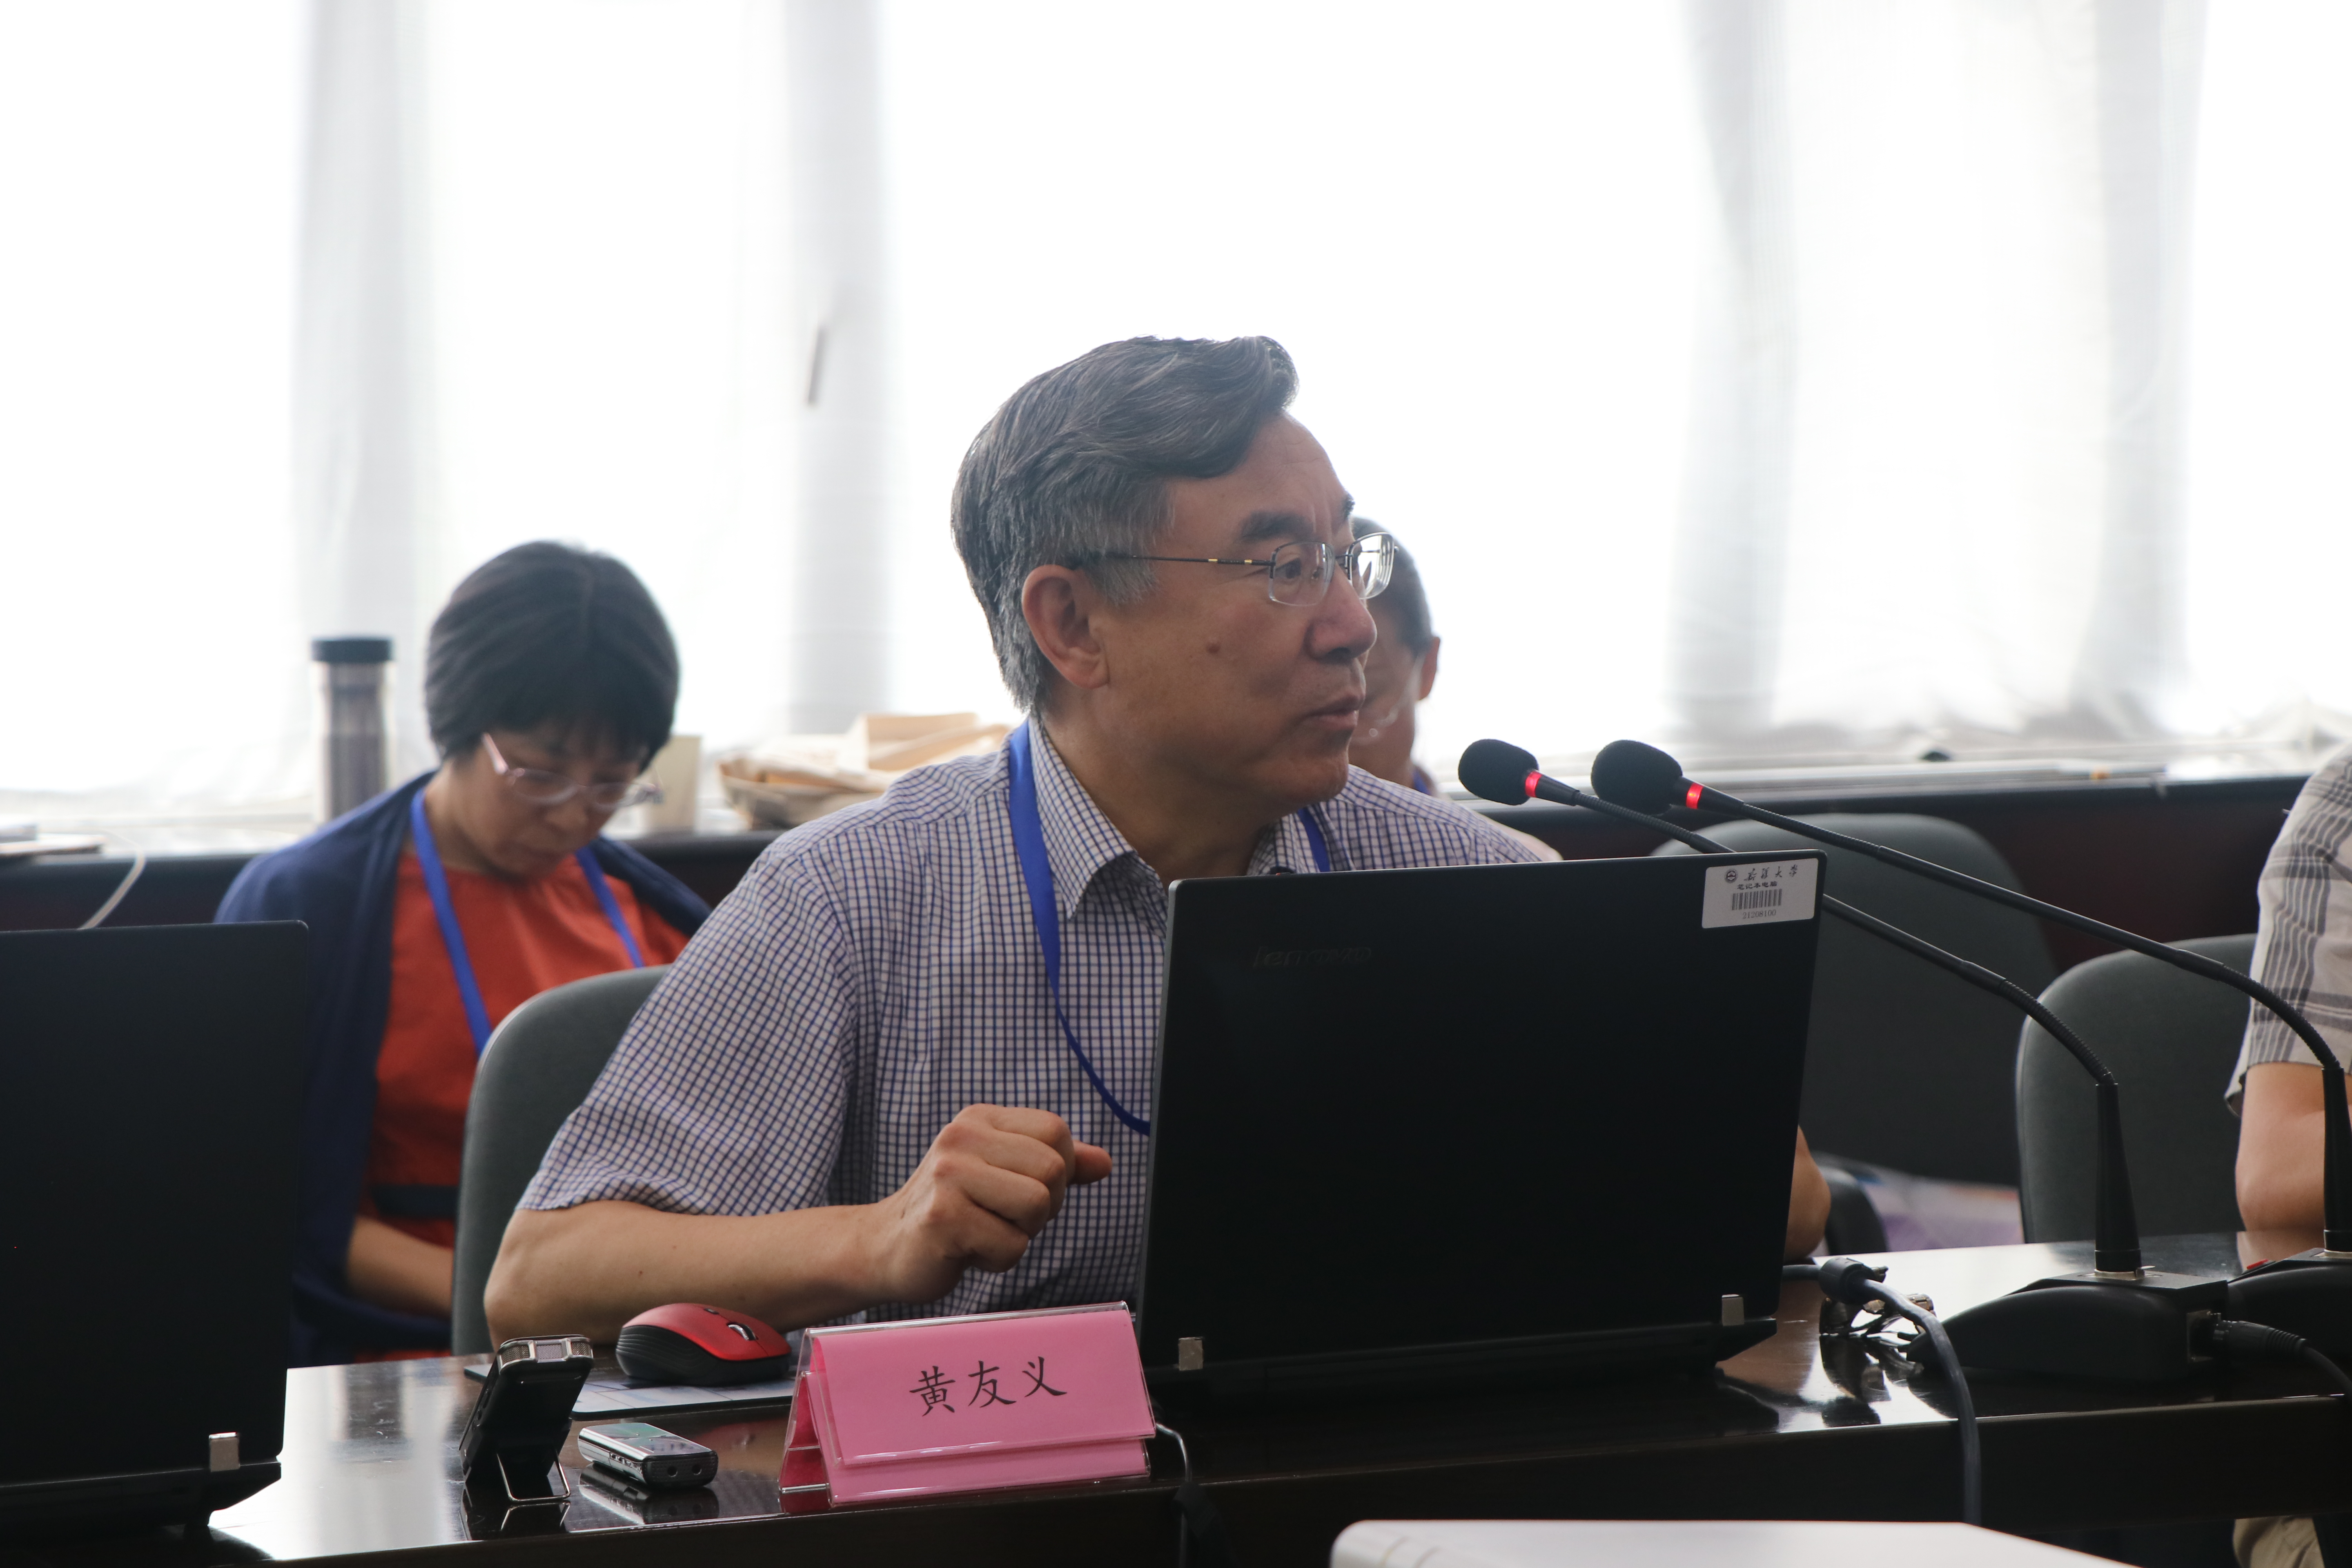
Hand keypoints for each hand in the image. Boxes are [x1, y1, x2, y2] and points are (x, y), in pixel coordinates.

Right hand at [858, 1104, 1112, 1304]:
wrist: (887, 1248)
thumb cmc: (955, 1212)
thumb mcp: (1004, 1175)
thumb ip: (1055, 1164)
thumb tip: (1105, 1162)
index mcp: (980, 1119)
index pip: (1057, 1131)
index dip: (1059, 1171)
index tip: (1024, 1189)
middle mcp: (961, 1138)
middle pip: (1053, 1170)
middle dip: (1043, 1208)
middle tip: (1003, 1217)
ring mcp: (948, 1176)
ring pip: (1037, 1206)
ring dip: (1021, 1234)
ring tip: (985, 1231)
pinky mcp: (942, 1218)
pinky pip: (1010, 1246)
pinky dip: (998, 1259)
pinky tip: (967, 1250)